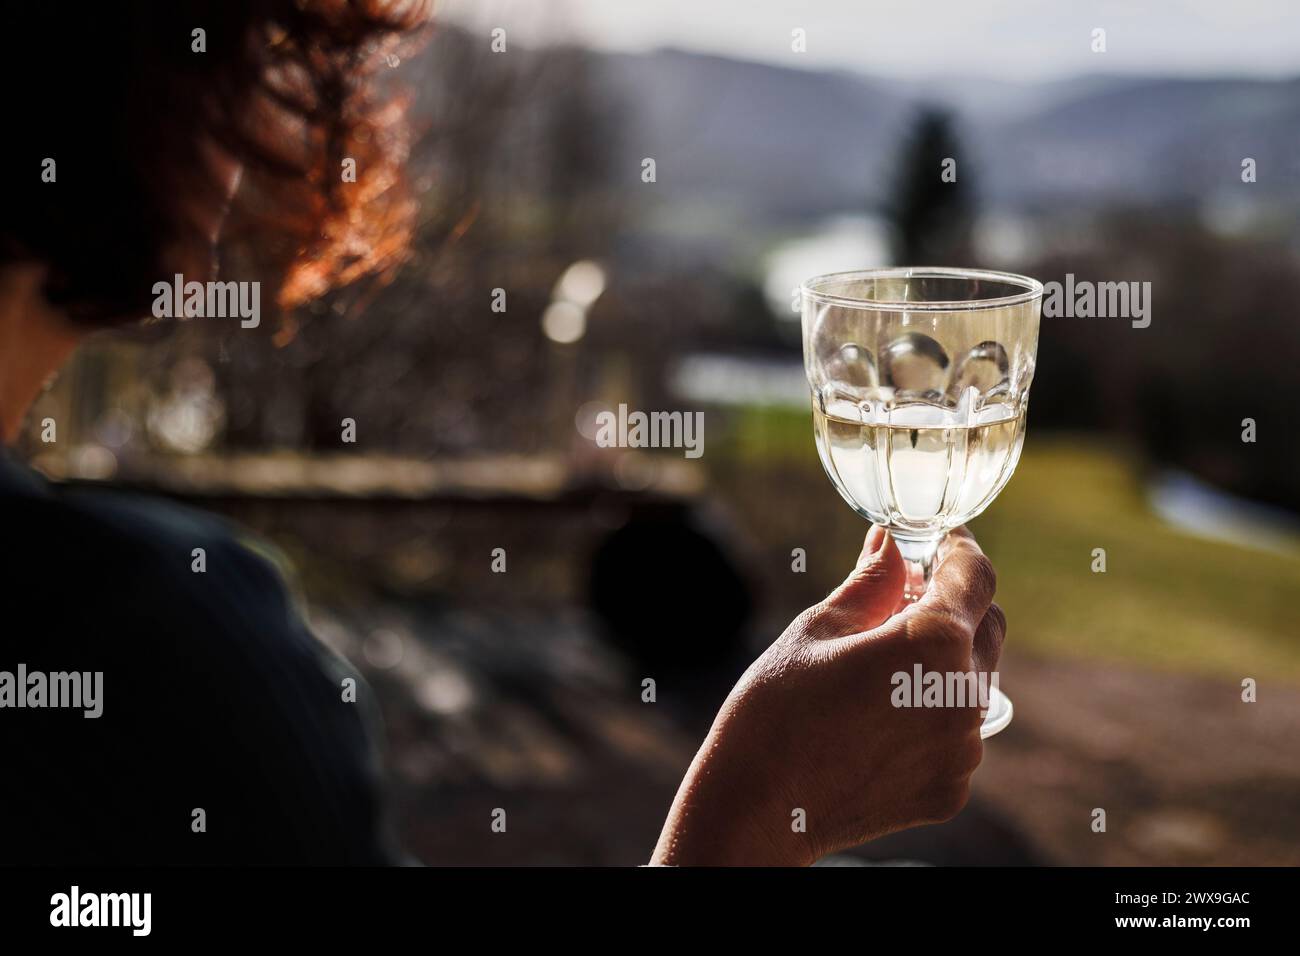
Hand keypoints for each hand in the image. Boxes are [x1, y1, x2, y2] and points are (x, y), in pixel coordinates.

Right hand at [650, 525, 1005, 865]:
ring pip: (974, 681)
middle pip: (986, 626)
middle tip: (901, 599)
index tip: (940, 540)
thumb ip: (870, 583)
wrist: (756, 808)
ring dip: (943, 661)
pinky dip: (931, 713)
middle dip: (952, 604)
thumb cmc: (775, 710)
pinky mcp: (952, 786)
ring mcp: (963, 748)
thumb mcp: (817, 630)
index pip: (976, 575)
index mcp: (933, 642)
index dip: (959, 548)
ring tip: (880, 666)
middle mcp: (964, 695)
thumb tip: (890, 544)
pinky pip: (957, 732)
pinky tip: (877, 717)